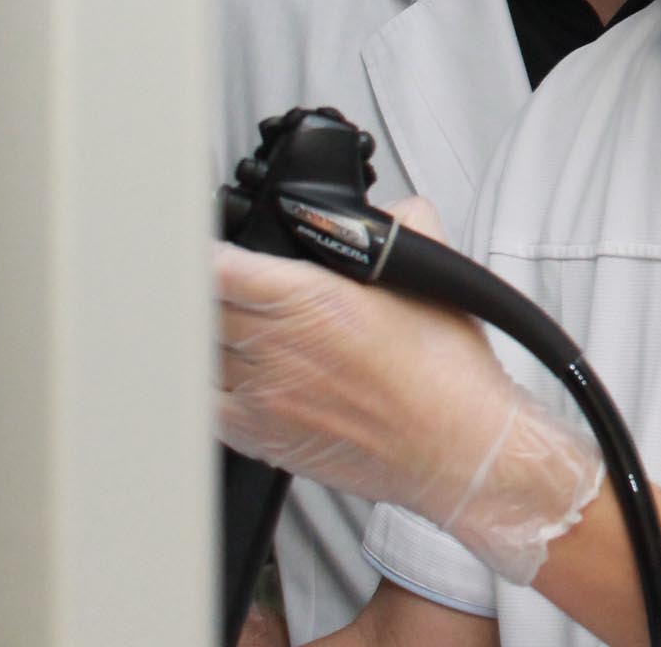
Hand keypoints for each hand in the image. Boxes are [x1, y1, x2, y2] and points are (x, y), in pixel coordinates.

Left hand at [216, 197, 602, 582]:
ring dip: (211, 337)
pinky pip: (206, 403)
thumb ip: (404, 224)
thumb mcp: (436, 275)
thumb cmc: (449, 374)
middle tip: (230, 284)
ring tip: (239, 328)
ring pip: (201, 354)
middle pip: (202, 309)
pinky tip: (239, 372)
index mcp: (315, 302)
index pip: (221, 268)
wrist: (459, 448)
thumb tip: (381, 211)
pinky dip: (211, 384)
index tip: (214, 248)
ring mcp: (264, 397)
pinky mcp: (260, 438)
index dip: (209, 252)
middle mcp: (280, 350)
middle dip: (211, 291)